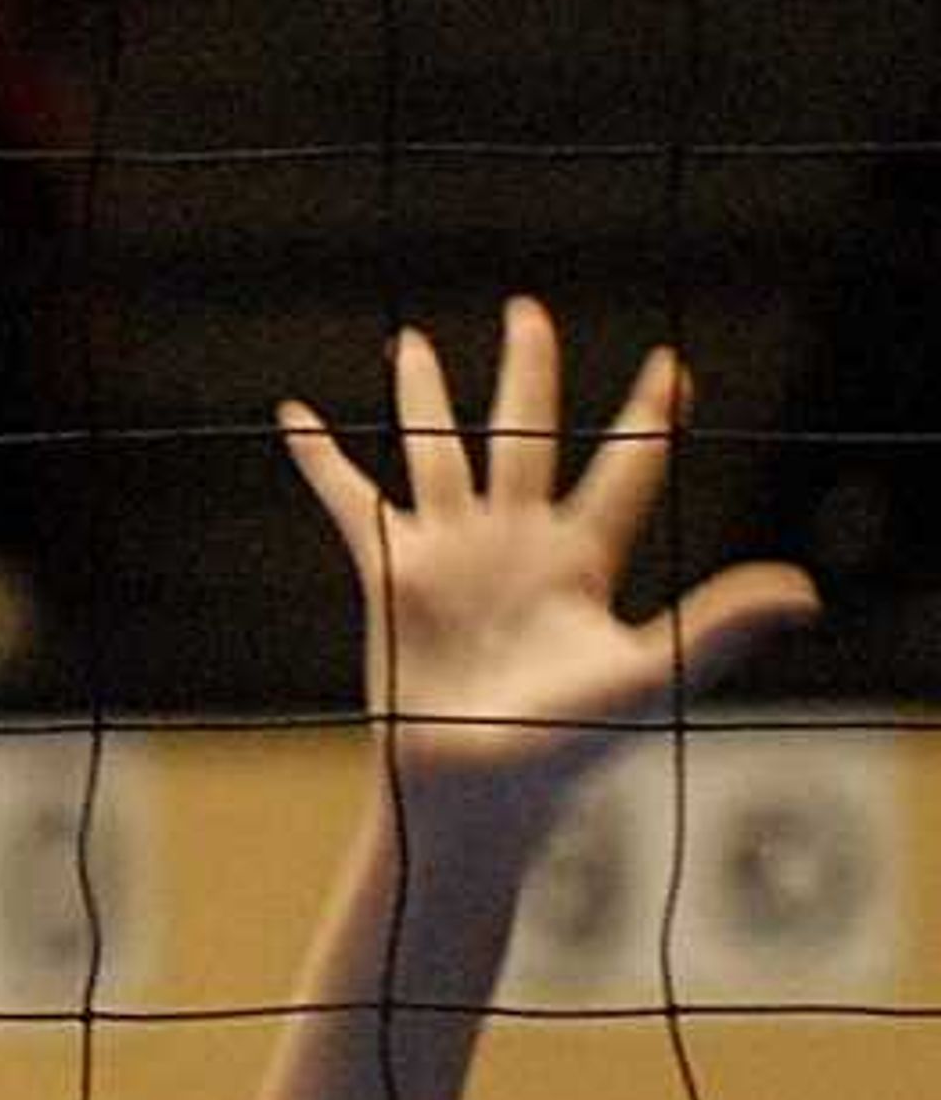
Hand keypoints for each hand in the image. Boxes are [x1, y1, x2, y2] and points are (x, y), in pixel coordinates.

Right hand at [277, 298, 816, 802]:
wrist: (471, 788)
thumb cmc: (564, 745)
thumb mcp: (646, 678)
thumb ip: (717, 627)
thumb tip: (804, 590)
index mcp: (581, 561)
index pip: (625, 470)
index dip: (652, 419)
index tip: (673, 365)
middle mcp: (516, 541)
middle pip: (525, 434)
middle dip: (528, 373)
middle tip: (528, 311)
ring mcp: (451, 551)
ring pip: (436, 450)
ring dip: (423, 396)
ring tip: (411, 343)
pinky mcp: (390, 568)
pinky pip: (351, 497)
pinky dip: (321, 457)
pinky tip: (295, 415)